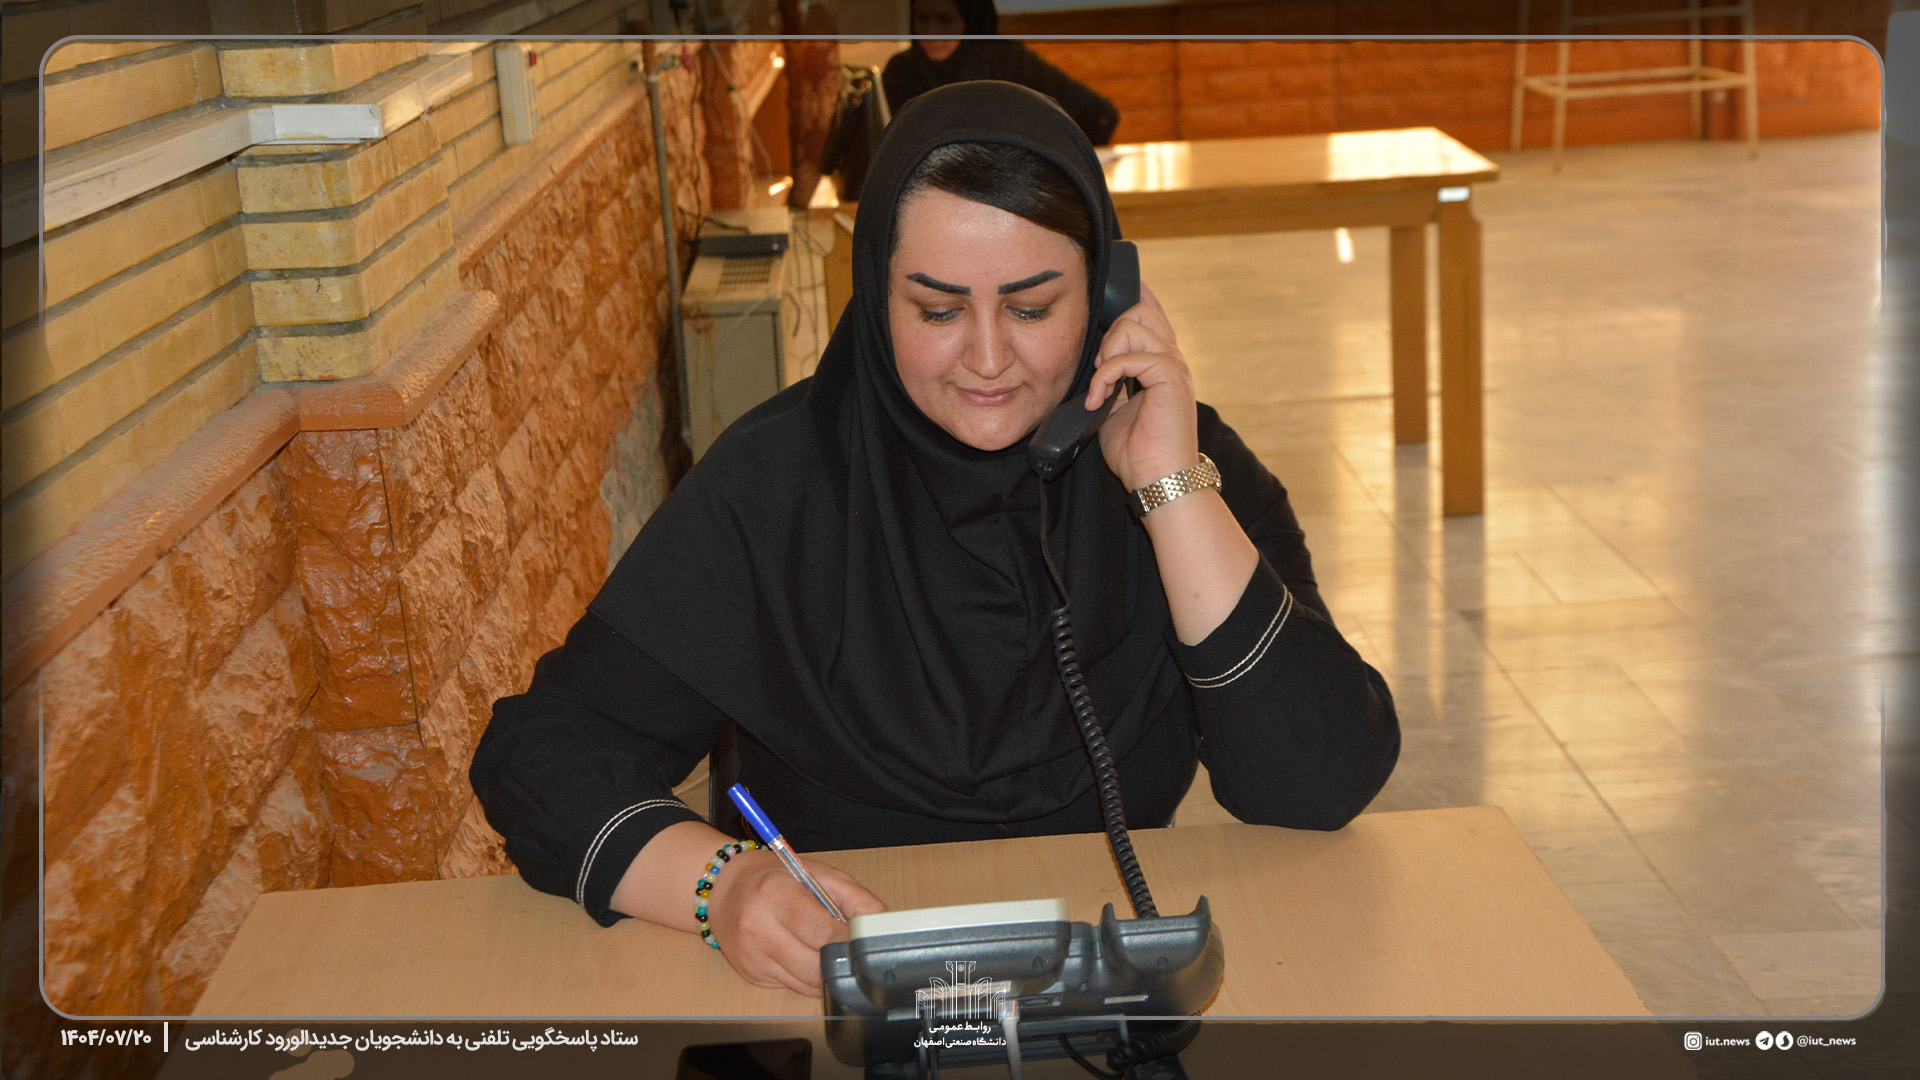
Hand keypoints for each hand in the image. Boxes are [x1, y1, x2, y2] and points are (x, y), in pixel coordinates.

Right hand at [703, 849, 886, 996]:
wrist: (723, 889)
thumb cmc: (774, 877)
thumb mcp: (817, 874)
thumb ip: (854, 898)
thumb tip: (882, 925)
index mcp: (777, 894)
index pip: (823, 932)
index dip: (850, 942)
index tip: (866, 944)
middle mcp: (759, 927)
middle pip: (816, 965)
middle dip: (842, 961)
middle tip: (854, 951)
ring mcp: (753, 956)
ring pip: (808, 984)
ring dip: (829, 974)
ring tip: (833, 953)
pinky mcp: (751, 974)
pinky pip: (794, 988)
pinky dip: (810, 979)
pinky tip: (809, 958)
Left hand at [1086, 282, 1200, 492]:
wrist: (1156, 480)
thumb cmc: (1136, 452)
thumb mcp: (1112, 409)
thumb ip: (1107, 381)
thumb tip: (1090, 364)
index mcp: (1161, 363)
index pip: (1150, 313)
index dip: (1130, 298)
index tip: (1105, 297)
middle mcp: (1172, 359)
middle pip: (1140, 310)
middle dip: (1109, 332)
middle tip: (1098, 370)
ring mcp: (1174, 367)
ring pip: (1134, 325)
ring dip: (1106, 354)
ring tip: (1099, 387)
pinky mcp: (1171, 378)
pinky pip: (1132, 356)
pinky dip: (1106, 375)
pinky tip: (1098, 399)